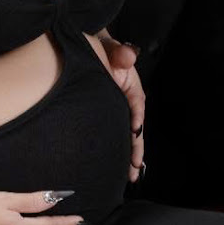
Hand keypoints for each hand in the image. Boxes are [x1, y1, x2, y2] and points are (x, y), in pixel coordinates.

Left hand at [97, 34, 145, 181]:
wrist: (85, 51)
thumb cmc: (102, 49)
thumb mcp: (111, 48)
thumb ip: (120, 52)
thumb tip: (128, 56)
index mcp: (131, 85)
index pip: (138, 103)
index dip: (138, 118)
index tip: (135, 130)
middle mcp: (127, 101)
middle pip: (135, 126)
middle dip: (136, 148)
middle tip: (134, 169)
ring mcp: (117, 110)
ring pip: (125, 135)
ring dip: (129, 155)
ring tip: (129, 176)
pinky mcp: (106, 116)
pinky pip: (114, 134)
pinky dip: (117, 150)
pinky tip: (113, 166)